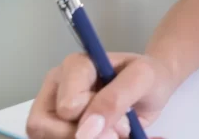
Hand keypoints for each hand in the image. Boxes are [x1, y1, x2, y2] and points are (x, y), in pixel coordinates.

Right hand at [25, 52, 176, 138]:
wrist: (153, 88)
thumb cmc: (147, 76)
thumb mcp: (142, 78)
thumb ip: (115, 99)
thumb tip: (87, 129)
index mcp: (74, 67)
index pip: (66, 107)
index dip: (90, 120)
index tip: (120, 121)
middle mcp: (57, 87)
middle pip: (45, 126)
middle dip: (85, 136)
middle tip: (116, 132)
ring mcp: (54, 109)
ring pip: (50, 138)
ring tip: (114, 132)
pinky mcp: (59, 127)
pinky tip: (109, 135)